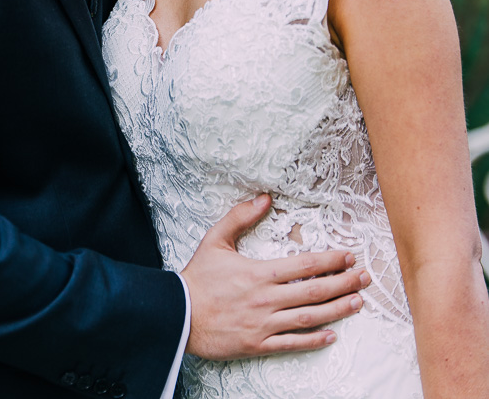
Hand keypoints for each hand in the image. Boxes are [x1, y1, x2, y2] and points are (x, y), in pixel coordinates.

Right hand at [181, 195, 368, 359]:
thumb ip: (240, 216)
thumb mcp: (215, 239)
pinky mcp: (258, 344)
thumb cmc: (197, 278)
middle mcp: (266, 299)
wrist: (178, 315)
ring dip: (337, 310)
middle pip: (314, 292)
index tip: (348, 256)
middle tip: (365, 277)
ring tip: (358, 302)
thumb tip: (264, 198)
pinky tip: (332, 335)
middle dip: (344, 283)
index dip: (331, 260)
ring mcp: (264, 324)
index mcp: (259, 273)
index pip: (305, 265)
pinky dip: (314, 341)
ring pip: (309, 318)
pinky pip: (291, 344)